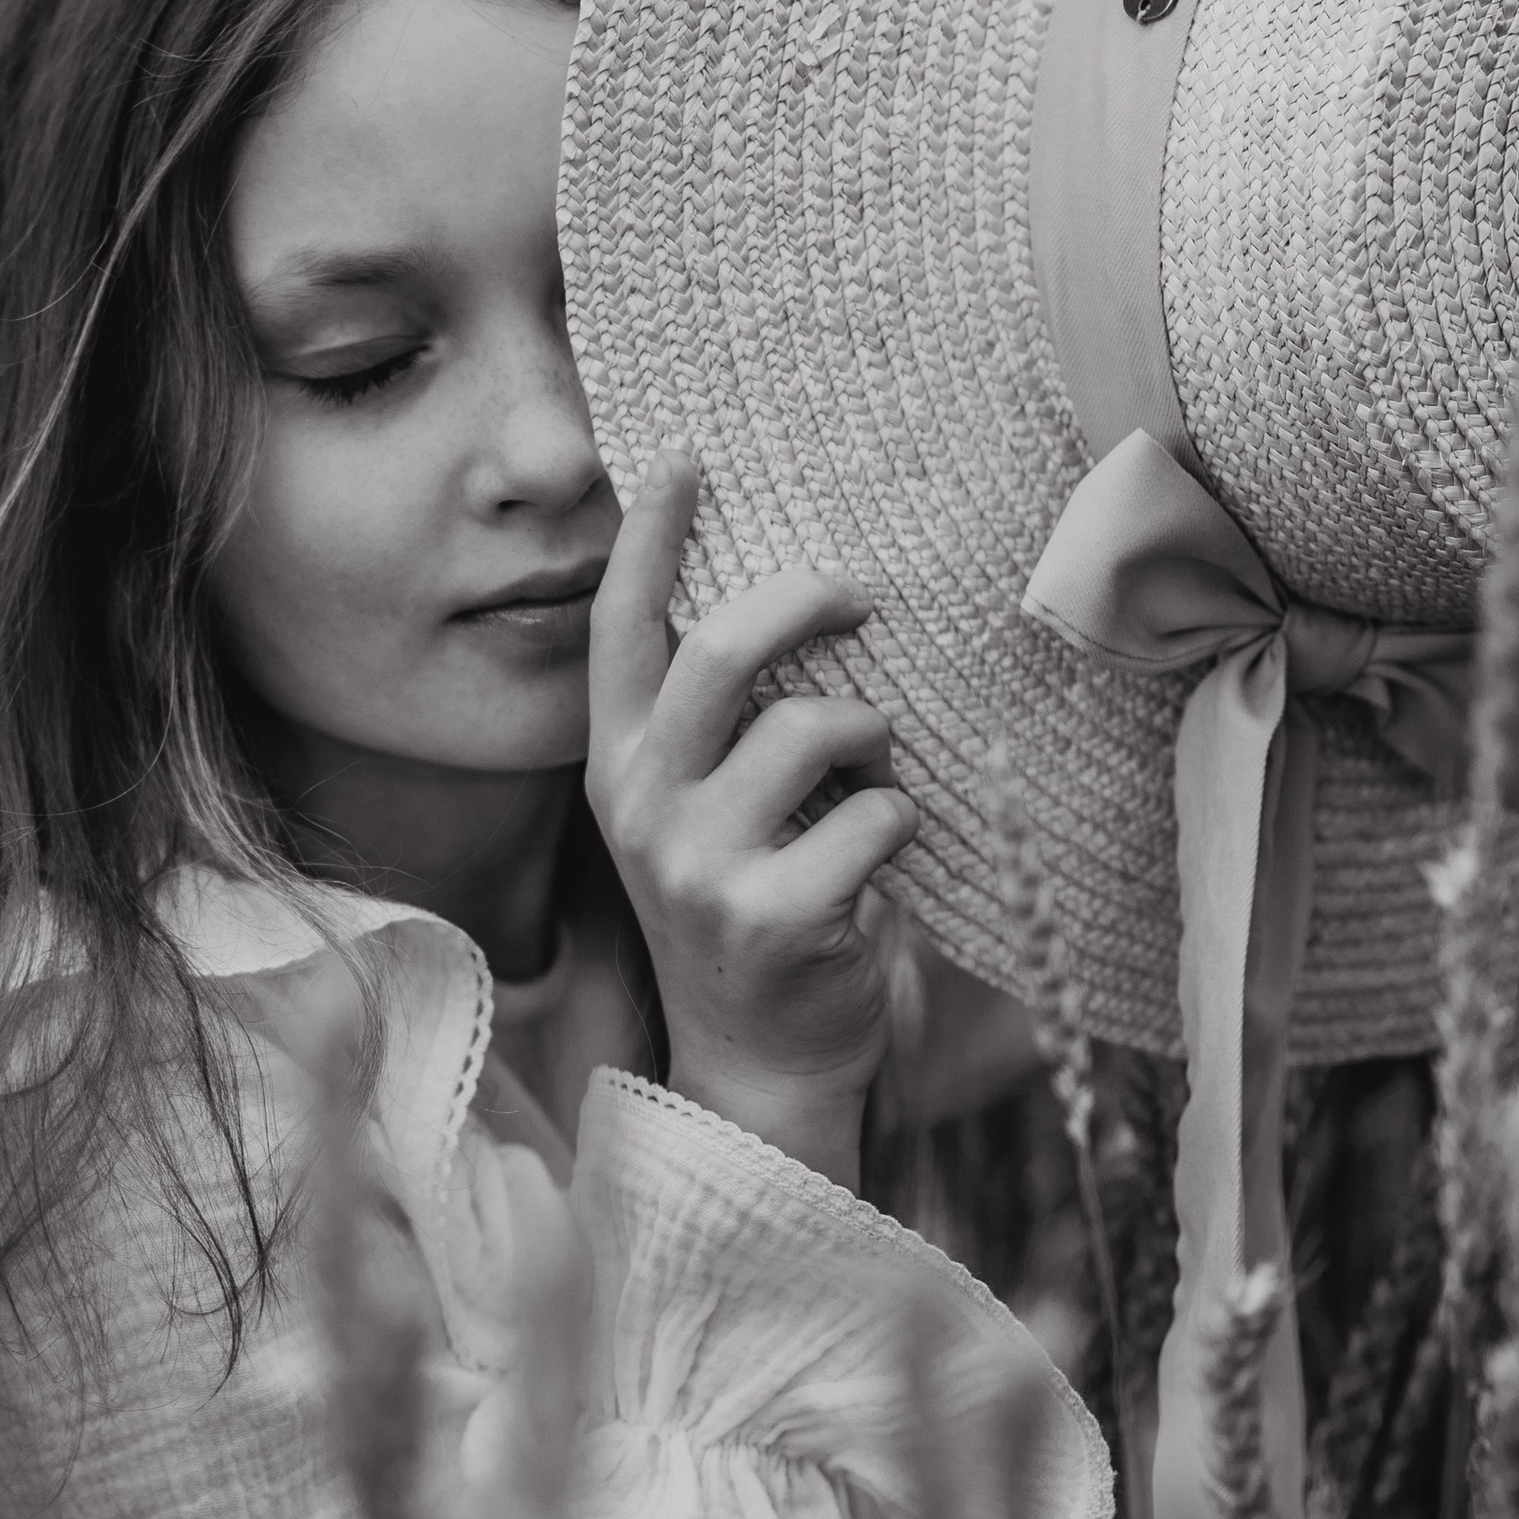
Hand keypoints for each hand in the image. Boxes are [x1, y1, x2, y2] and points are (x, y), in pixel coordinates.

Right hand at [585, 448, 915, 1190]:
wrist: (757, 1062)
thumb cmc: (744, 904)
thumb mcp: (695, 809)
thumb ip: (714, 721)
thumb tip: (784, 591)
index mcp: (618, 765)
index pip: (622, 629)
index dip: (652, 537)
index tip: (689, 457)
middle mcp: (643, 806)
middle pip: (723, 652)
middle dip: (805, 601)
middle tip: (860, 595)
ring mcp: (701, 866)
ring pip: (814, 729)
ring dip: (870, 734)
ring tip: (874, 769)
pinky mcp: (775, 916)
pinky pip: (876, 816)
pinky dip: (899, 824)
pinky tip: (879, 862)